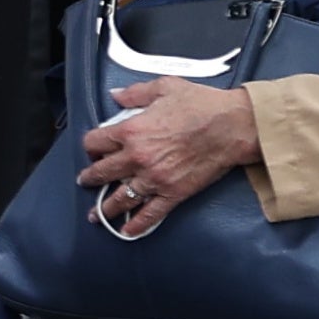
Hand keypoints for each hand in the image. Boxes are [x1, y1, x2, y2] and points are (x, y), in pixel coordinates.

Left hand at [78, 78, 261, 234]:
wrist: (233, 126)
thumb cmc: (202, 104)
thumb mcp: (164, 87)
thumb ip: (135, 93)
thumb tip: (116, 95)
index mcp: (131, 130)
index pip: (95, 142)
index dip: (91, 146)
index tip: (93, 149)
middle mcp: (137, 157)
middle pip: (101, 172)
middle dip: (90, 178)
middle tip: (85, 181)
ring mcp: (154, 179)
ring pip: (120, 198)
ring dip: (104, 208)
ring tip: (95, 214)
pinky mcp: (173, 193)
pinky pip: (150, 214)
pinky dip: (136, 225)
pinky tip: (126, 231)